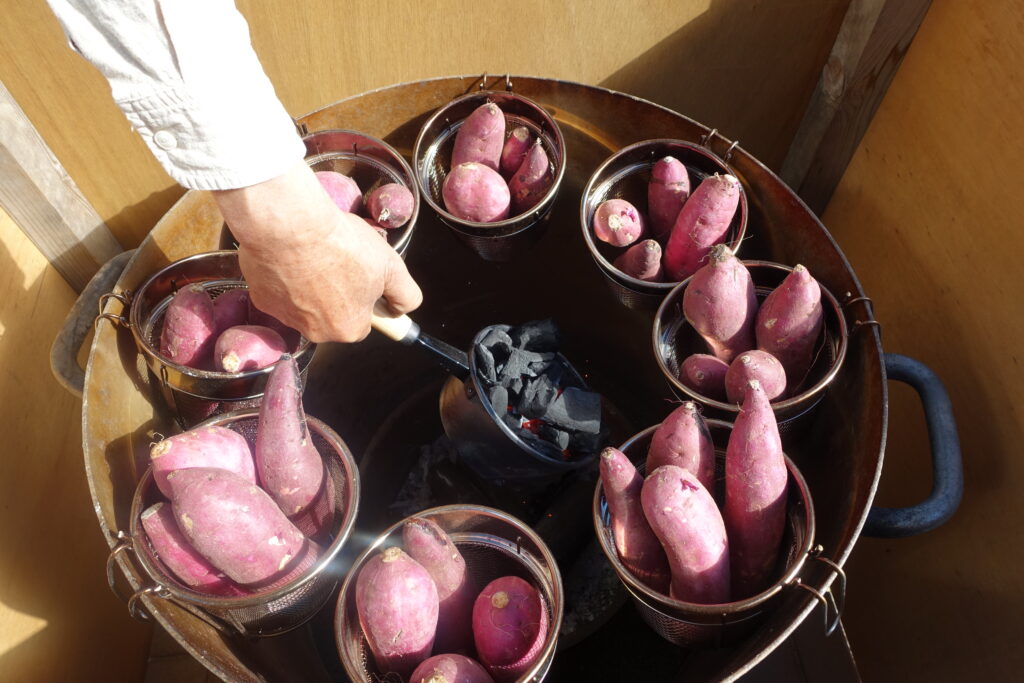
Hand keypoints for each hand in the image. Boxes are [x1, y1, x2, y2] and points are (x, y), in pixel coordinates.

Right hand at [212, 161, 421, 342]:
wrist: (289, 224)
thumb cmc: (341, 245)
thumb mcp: (390, 266)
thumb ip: (405, 294)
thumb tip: (404, 309)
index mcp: (348, 328)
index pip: (363, 322)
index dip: (365, 297)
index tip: (361, 275)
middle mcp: (315, 332)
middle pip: (332, 316)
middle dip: (336, 292)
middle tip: (337, 259)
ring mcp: (285, 316)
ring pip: (304, 304)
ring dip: (309, 285)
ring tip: (314, 253)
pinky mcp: (260, 298)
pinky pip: (278, 291)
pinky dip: (285, 277)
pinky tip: (290, 255)